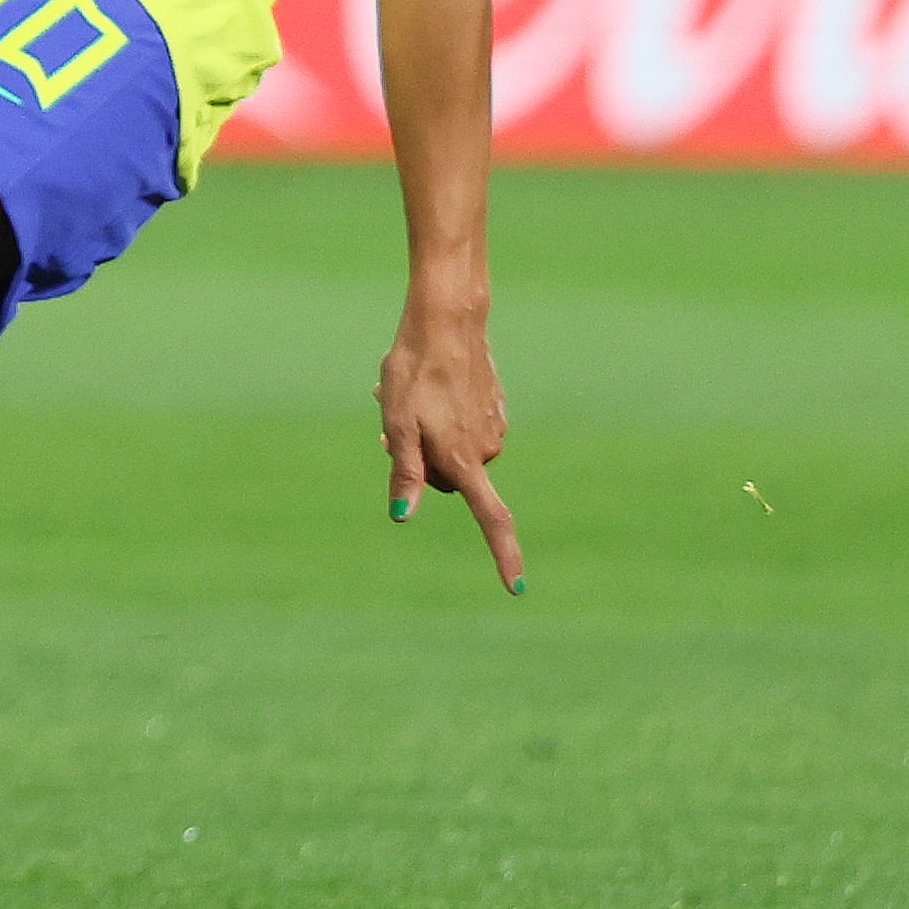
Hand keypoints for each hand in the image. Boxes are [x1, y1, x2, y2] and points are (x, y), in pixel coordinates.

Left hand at [378, 295, 521, 594]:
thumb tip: (403, 516)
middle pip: (447, 480)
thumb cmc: (414, 370)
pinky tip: (428, 390)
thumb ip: (405, 472)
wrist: (448, 321)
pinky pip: (463, 431)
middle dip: (421, 461)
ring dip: (429, 437)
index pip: (490, 519)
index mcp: (464, 459)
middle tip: (392, 425)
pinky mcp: (495, 410)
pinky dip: (444, 421)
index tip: (516, 587)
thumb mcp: (397, 423)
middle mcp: (486, 450)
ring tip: (408, 399)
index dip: (504, 554)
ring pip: (453, 453)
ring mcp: (494, 429)